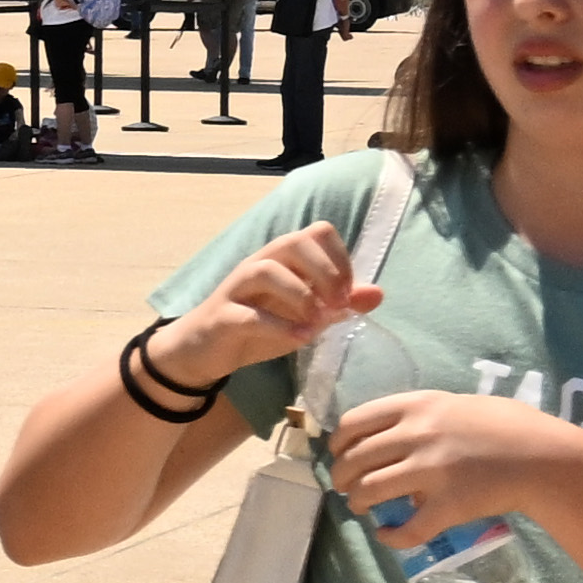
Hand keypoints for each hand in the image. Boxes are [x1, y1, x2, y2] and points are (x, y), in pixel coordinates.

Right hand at [161, 222, 374, 383]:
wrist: (205, 350)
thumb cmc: (259, 326)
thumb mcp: (307, 315)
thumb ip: (339, 304)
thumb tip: (377, 294)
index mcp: (283, 258)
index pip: (318, 232)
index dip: (341, 258)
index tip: (349, 293)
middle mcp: (259, 263)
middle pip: (294, 242)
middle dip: (326, 273)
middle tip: (337, 305)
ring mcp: (237, 287)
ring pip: (268, 270)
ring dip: (301, 296)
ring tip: (317, 323)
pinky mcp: (222, 315)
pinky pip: (249, 314)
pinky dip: (279, 326)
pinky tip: (300, 338)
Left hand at [319, 385, 582, 542]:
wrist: (548, 456)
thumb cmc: (509, 426)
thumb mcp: (459, 405)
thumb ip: (422, 416)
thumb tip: (388, 434)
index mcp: (417, 406)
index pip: (354, 422)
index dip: (338, 443)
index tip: (338, 454)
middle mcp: (417, 435)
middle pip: (354, 460)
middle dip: (341, 477)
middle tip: (345, 487)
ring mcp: (432, 471)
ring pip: (369, 491)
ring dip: (357, 502)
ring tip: (361, 507)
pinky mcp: (449, 505)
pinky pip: (407, 529)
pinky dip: (390, 536)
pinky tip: (387, 534)